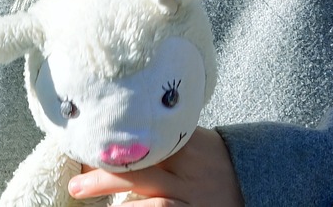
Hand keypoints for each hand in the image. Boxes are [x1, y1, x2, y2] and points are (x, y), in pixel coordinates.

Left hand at [66, 128, 242, 205]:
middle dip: (105, 179)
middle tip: (76, 185)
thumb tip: (115, 133)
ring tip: (95, 206)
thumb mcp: (192, 140)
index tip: (87, 150)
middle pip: (142, 172)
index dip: (112, 149)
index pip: (144, 143)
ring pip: (156, 205)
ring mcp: (194, 200)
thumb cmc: (213, 159)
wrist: (256, 181)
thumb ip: (162, 136)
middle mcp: (188, 173)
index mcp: (184, 145)